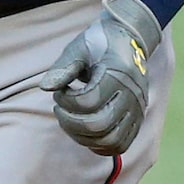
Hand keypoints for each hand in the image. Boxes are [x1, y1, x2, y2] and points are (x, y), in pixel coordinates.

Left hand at [31, 0, 162, 155]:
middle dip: (70, 122)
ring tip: (71, 121)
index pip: (88, 102)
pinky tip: (86, 132)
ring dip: (83, 137)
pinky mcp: (138, 119)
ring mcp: (137, 109)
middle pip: (99, 126)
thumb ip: (63, 68)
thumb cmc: (99, 43)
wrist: (129, 38)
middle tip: (60, 108)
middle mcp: (132, 95)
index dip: (66, 101)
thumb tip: (45, 88)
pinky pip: (121, 145)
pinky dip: (101, 145)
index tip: (60, 91)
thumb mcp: (78, 48)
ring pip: (110, 141)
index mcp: (118, 75)